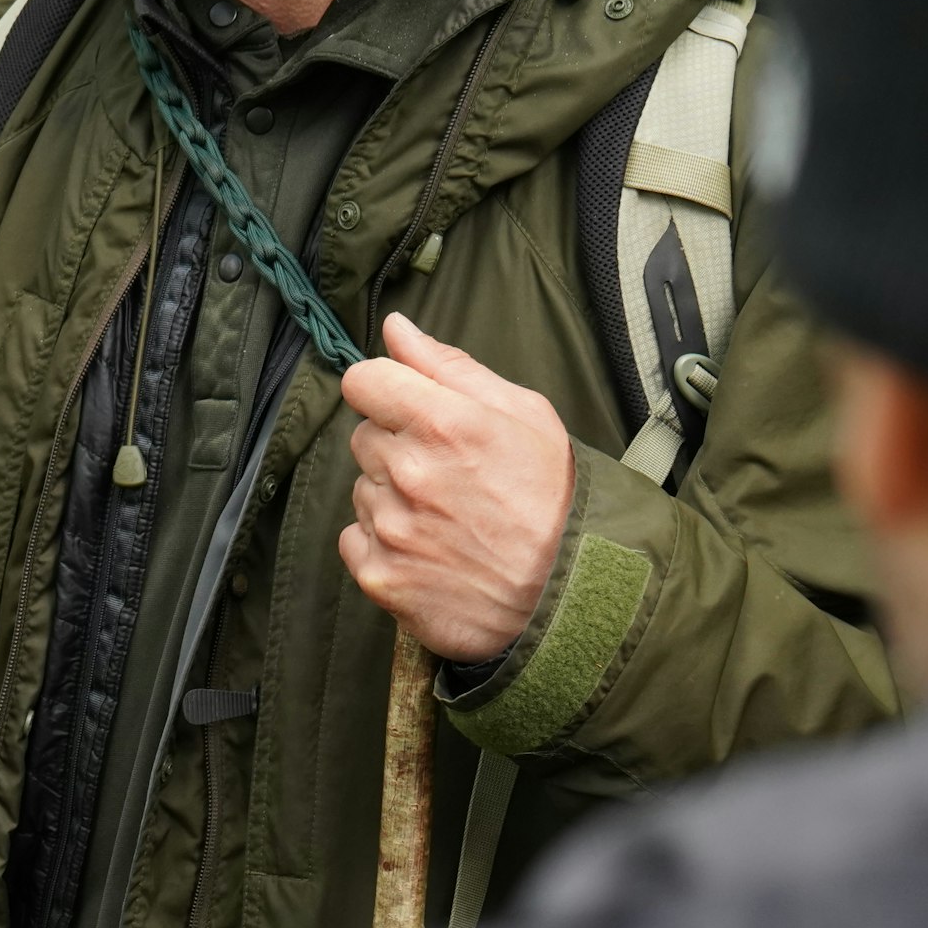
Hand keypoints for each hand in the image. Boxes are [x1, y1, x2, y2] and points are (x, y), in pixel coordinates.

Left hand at [337, 314, 572, 662]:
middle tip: (450, 473)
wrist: (573, 598)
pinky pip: (354, 539)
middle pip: (363, 436)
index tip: (406, 406)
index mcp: (445, 424)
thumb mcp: (525, 415)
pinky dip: (382, 543)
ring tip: (449, 516)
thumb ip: (450, 367)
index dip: (383, 389)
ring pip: (362, 488)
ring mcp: (391, 527)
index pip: (362, 380)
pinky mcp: (380, 575)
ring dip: (392, 496)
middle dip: (397, 446)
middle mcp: (410, 472)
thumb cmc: (555, 499)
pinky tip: (430, 549)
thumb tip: (396, 328)